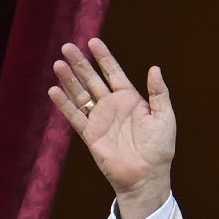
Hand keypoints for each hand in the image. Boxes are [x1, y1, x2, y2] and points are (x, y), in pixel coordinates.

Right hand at [49, 37, 177, 218]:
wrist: (147, 176)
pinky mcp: (90, 135)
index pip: (114, 73)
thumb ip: (159, 93)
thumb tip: (154, 68)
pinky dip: (64, 105)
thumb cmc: (159, 148)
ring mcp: (100, 120)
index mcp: (130, 100)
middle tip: (67, 46)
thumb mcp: (164, 117)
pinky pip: (75, 117)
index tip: (93, 42)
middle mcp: (112, 107)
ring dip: (69, 80)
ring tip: (58, 64)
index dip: (104, 58)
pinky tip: (54, 91)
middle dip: (80, 63)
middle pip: (92, 80)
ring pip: (81, 95)